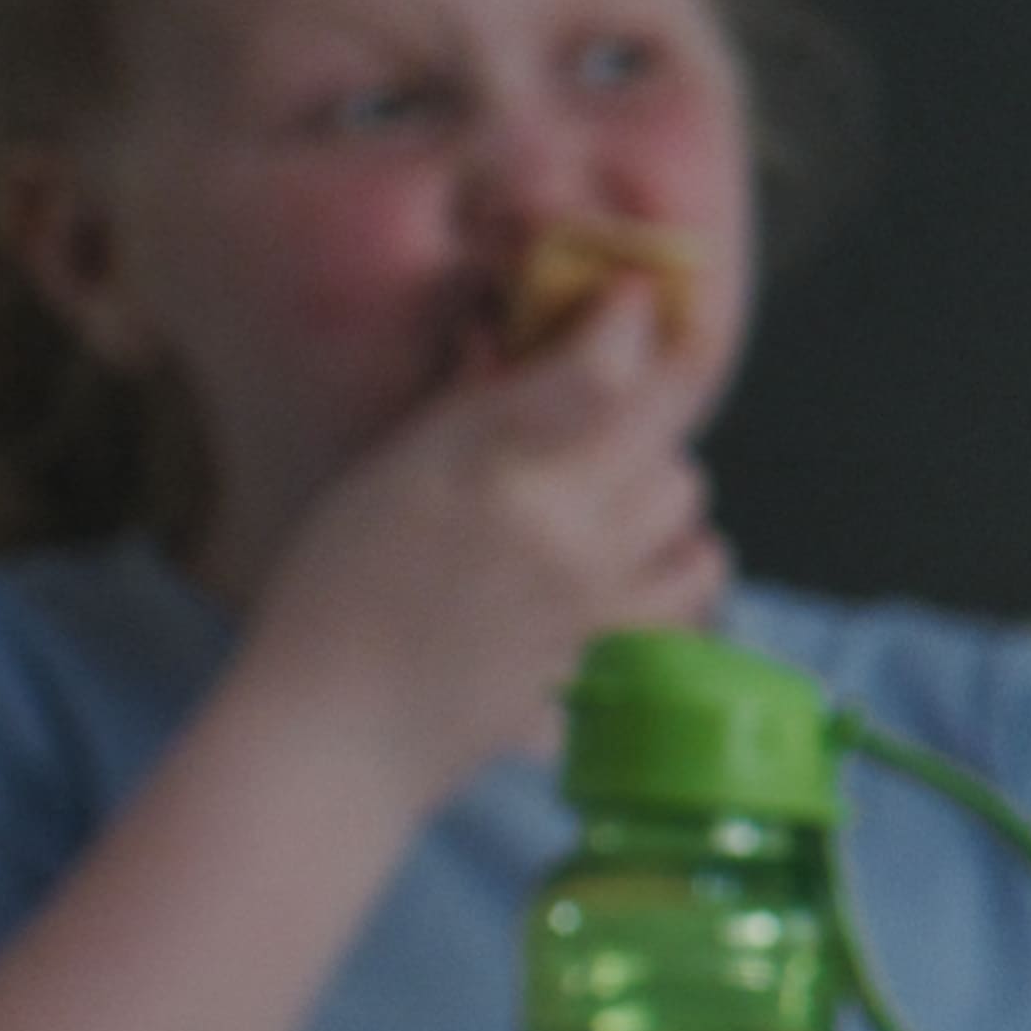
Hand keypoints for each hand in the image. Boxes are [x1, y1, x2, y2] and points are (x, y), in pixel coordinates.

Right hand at [224, 289, 723, 785]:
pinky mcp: (614, 652)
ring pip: (688, 501)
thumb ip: (468, 405)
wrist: (337, 732)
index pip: (601, 370)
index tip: (626, 298)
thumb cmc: (335, 593)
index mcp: (494, 475)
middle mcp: (563, 530)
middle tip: (596, 412)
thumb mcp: (388, 475)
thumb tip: (509, 332)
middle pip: (665, 431)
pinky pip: (695, 582)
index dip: (625, 319)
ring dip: (660, 482)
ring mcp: (598, 597)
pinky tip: (640, 557)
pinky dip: (682, 558)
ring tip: (608, 490)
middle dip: (643, 404)